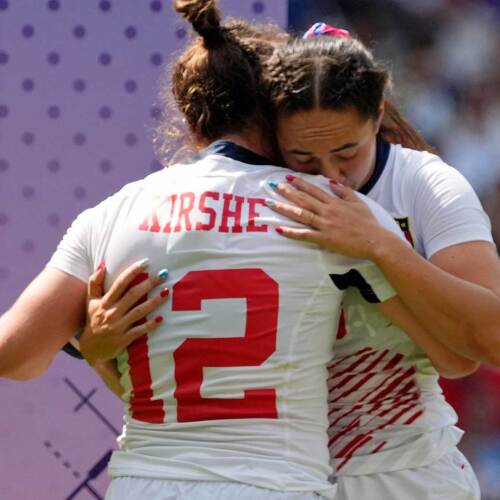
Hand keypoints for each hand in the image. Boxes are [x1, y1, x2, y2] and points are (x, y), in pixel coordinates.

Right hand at [79, 260, 169, 365]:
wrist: (91, 349)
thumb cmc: (93, 320)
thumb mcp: (90, 302)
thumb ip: (94, 283)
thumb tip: (102, 265)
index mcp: (105, 302)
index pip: (119, 284)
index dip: (132, 272)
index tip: (145, 262)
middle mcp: (112, 313)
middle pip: (133, 295)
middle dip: (149, 283)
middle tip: (163, 275)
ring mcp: (118, 326)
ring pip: (139, 311)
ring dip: (154, 301)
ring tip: (167, 292)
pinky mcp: (124, 339)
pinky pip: (139, 331)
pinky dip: (150, 325)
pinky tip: (161, 318)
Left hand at [268, 176, 388, 259]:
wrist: (375, 241)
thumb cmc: (368, 223)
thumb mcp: (358, 202)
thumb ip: (344, 192)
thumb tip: (332, 182)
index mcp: (335, 202)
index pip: (314, 190)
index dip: (300, 183)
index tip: (288, 177)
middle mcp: (328, 211)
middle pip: (304, 199)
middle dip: (288, 192)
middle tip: (273, 186)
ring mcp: (325, 224)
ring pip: (301, 214)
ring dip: (285, 208)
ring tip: (271, 203)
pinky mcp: (325, 238)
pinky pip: (305, 234)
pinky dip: (291, 232)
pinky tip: (279, 229)